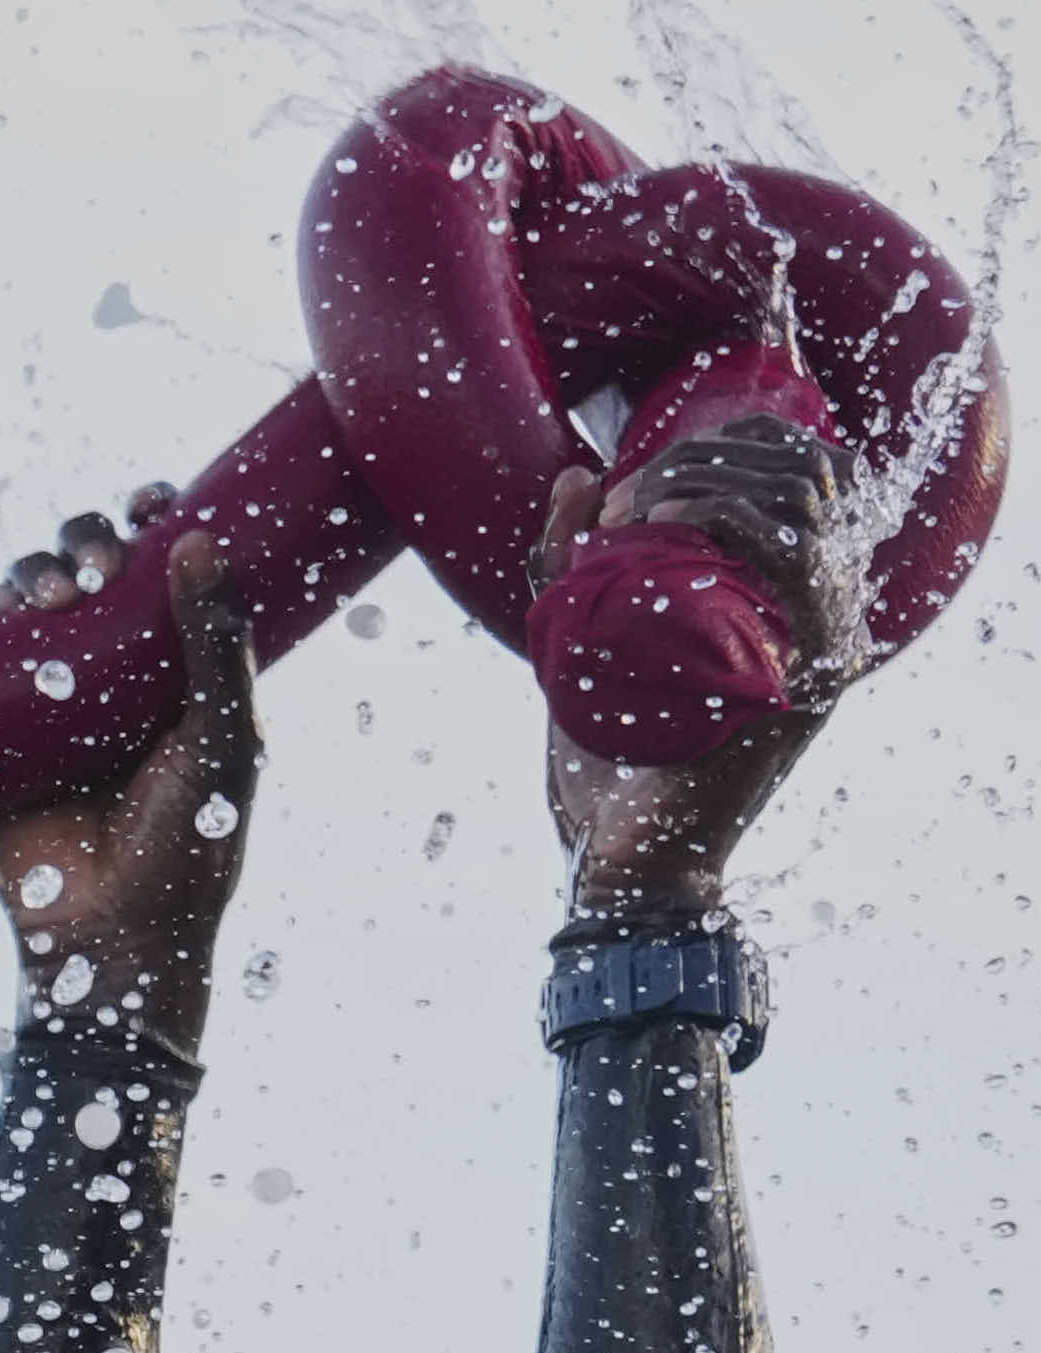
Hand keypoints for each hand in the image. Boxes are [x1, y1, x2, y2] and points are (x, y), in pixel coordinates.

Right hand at [0, 498, 254, 1057]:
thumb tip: (191, 540)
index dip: (159, 519)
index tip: (153, 500)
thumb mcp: (222, 739)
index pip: (169, 568)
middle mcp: (114, 673)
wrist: (110, 939)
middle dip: (88, 544)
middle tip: (95, 570)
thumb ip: (214, 643)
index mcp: (181, 666)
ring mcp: (50, 702)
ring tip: (49, 596)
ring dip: (31, 572)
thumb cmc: (189, 848)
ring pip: (27, 601)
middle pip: (91, 569)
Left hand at [544, 417, 850, 924]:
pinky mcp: (811, 673)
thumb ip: (571, 564)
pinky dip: (734, 519)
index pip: (792, 470)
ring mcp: (823, 640)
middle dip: (709, 454)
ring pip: (803, 497)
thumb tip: (578, 475)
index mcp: (778, 598)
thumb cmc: (605, 765)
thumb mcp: (581, 646)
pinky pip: (798, 559)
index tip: (628, 483)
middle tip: (628, 495)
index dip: (720, 446)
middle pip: (803, 469)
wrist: (621, 866)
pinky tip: (674, 525)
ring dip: (716, 478)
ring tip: (641, 509)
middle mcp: (818, 611)